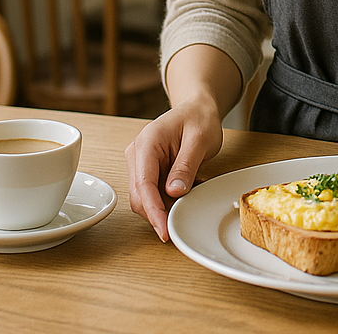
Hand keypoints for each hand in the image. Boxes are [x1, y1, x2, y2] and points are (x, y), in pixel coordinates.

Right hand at [125, 97, 224, 241]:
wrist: (198, 107)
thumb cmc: (199, 117)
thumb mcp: (200, 139)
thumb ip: (186, 165)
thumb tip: (173, 192)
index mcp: (147, 143)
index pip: (144, 185)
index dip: (153, 211)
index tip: (164, 230)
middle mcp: (138, 154)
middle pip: (139, 196)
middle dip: (157, 213)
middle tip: (180, 223)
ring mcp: (140, 163)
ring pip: (145, 197)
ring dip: (163, 206)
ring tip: (189, 198)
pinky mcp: (148, 170)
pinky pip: (153, 192)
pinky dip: (167, 199)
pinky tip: (185, 192)